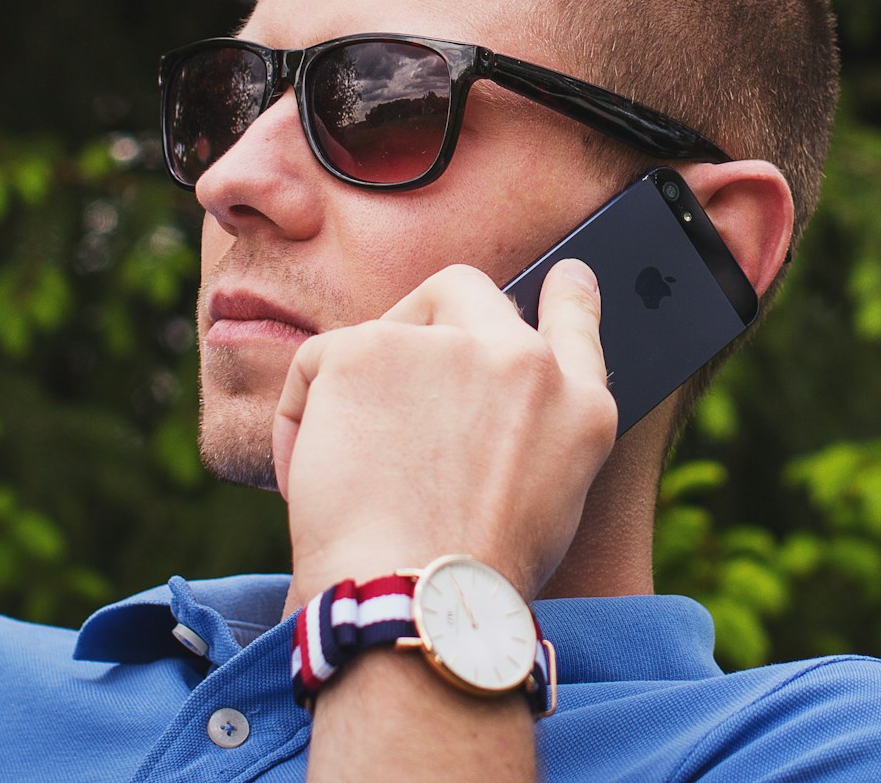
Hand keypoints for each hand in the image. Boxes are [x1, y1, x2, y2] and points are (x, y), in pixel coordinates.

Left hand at [273, 258, 616, 601]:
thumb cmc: (467, 584)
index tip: (566, 277)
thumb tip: (477, 417)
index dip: (568, 296)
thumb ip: (529, 438)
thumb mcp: (546, 508)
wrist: (420, 602)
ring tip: (350, 477)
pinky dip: (301, 417)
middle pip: (466, 292)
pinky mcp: (371, 348)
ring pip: (382, 333)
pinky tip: (311, 477)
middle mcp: (525, 361)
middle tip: (386, 390)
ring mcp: (451, 346)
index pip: (578, 322)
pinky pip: (319, 363)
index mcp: (578, 407)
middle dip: (421, 323)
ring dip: (357, 393)